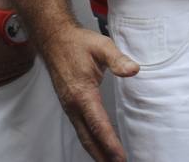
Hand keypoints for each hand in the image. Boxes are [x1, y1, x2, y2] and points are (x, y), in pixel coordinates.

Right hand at [42, 24, 139, 161]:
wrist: (54, 39)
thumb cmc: (78, 43)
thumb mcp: (101, 46)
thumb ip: (118, 59)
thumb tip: (133, 70)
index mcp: (82, 93)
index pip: (98, 124)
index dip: (110, 143)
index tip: (120, 157)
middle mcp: (73, 104)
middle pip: (88, 137)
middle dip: (102, 155)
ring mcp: (69, 106)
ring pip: (82, 135)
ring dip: (96, 151)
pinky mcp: (68, 104)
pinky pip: (79, 128)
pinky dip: (89, 140)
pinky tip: (97, 145)